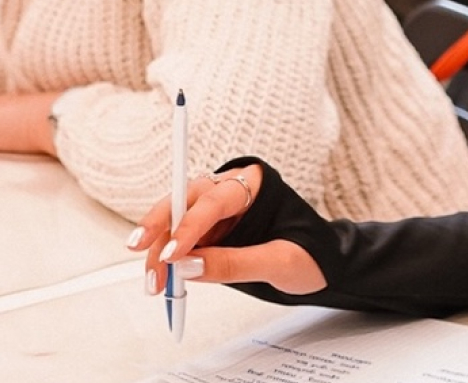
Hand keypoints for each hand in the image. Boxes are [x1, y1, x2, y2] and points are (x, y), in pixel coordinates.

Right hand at [128, 164, 326, 294]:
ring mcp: (218, 211)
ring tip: (154, 283)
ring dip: (159, 249)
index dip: (188, 227)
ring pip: (176, 220)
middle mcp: (230, 191)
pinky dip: (167, 258)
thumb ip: (235, 263)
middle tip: (142, 253)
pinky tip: (161, 278)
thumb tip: (188, 267)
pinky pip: (181, 239)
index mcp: (253, 185)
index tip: (172, 255)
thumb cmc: (311, 255)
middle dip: (160, 229)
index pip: (212, 201)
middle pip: (184, 201)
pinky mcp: (211, 232)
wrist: (325, 265)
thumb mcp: (280, 263)